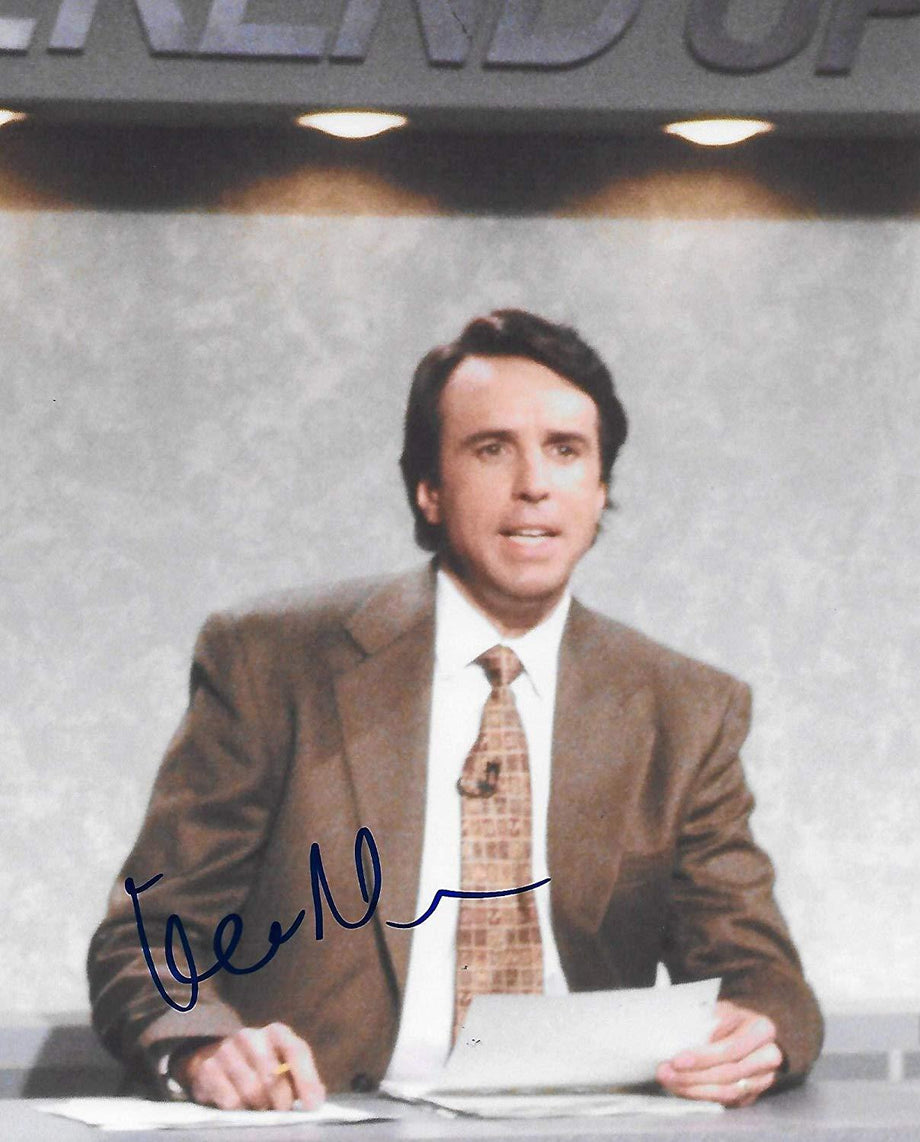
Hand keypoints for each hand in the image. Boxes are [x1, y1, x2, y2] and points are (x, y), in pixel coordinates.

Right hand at [173, 1023, 325, 1110]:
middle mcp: (251, 1035)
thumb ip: (301, 1078)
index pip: (296, 1051)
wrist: (215, 1059)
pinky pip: (230, 1100)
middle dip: (281, 1101)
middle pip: (273, 1075)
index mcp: (276, 1032)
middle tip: (282, 1112)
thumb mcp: (282, 1065)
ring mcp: (226, 1049)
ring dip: (259, 1106)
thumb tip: (315, 1098)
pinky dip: (239, 1109)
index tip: (312, 1106)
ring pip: (251, 1090)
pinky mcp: (207, 1068)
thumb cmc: (259, 1066)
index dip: (307, 1080)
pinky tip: (240, 1105)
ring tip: (261, 1108)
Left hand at [655, 1000, 783, 1106]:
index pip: (730, 1048)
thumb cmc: (727, 1018)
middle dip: (693, 1076)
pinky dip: (701, 1096)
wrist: (743, 1030)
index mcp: (762, 1029)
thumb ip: (707, 1021)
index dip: (702, 1057)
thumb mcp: (719, 1010)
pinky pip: (727, 1102)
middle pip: (729, 1073)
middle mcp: (768, 1056)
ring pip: (728, 1092)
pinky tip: (682, 1087)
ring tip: (670, 1081)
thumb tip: (687, 1037)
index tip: (676, 1060)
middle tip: (666, 1073)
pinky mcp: (753, 1095)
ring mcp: (763, 1079)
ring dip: (694, 1089)